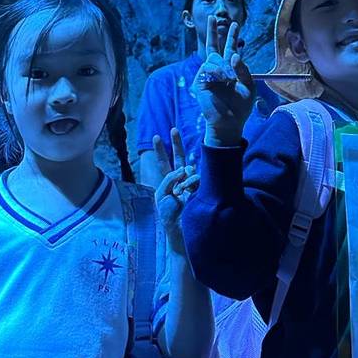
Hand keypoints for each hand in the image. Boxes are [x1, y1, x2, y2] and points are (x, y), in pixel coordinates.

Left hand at [154, 129, 198, 250]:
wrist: (180, 229)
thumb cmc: (168, 215)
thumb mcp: (160, 195)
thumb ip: (168, 179)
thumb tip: (183, 169)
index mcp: (167, 182)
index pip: (163, 163)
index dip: (160, 150)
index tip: (156, 137)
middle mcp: (179, 180)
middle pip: (178, 157)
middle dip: (176, 143)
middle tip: (173, 129)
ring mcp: (190, 183)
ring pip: (188, 169)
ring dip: (183, 178)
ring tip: (179, 192)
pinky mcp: (200, 188)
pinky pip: (195, 178)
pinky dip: (190, 182)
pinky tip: (186, 191)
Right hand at [191, 18, 253, 145]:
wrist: (229, 122)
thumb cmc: (240, 107)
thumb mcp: (249, 86)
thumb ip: (244, 69)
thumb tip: (235, 55)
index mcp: (231, 69)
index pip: (230, 49)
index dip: (232, 37)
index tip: (235, 24)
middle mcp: (218, 70)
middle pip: (214, 46)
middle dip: (214, 31)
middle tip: (213, 16)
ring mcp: (208, 75)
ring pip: (213, 58)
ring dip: (224, 67)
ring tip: (230, 80)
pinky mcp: (200, 82)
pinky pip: (207, 68)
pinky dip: (217, 72)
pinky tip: (223, 80)